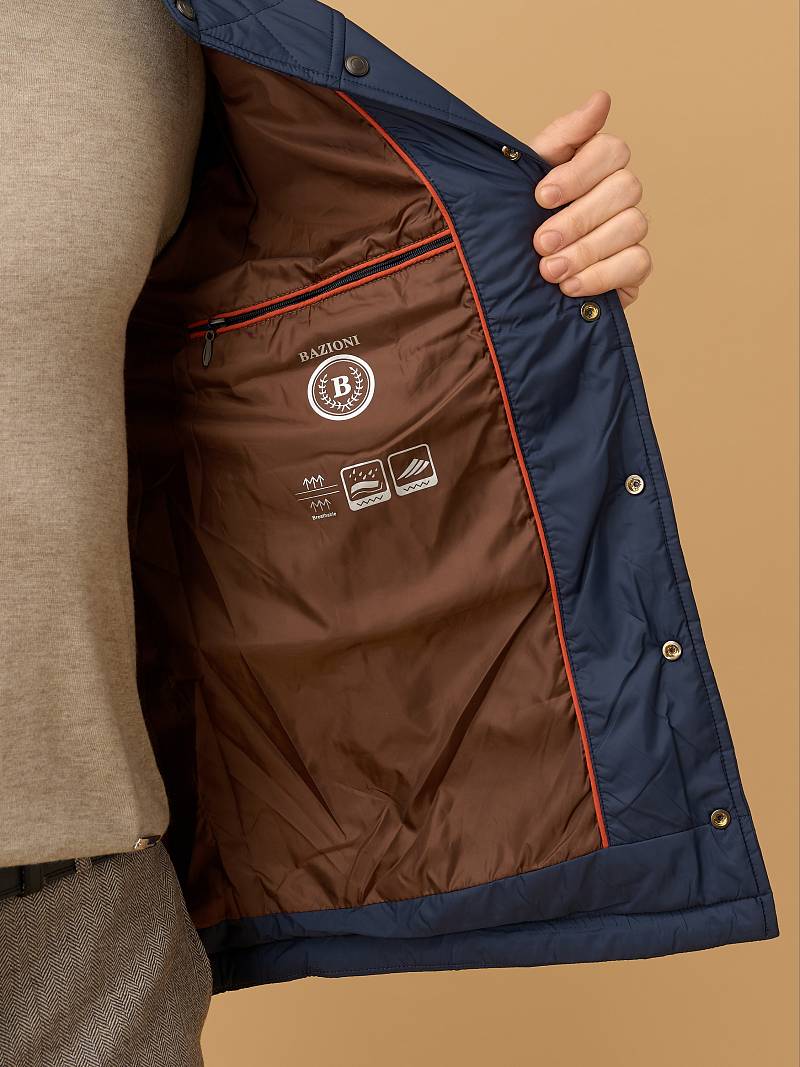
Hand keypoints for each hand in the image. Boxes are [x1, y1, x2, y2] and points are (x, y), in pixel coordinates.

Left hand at [530, 91, 650, 307]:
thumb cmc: (520, 218)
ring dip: (585, 250)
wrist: (510, 275)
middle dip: (578, 219)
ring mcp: (631, 228)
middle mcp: (620, 192)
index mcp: (596, 163)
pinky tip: (570, 286)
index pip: (611, 150)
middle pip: (625, 188)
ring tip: (549, 270)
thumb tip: (602, 99)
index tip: (541, 197)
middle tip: (541, 243)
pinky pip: (637, 262)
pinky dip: (601, 275)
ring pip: (632, 225)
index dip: (578, 173)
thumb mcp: (527, 174)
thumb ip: (562, 136)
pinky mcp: (635, 266)